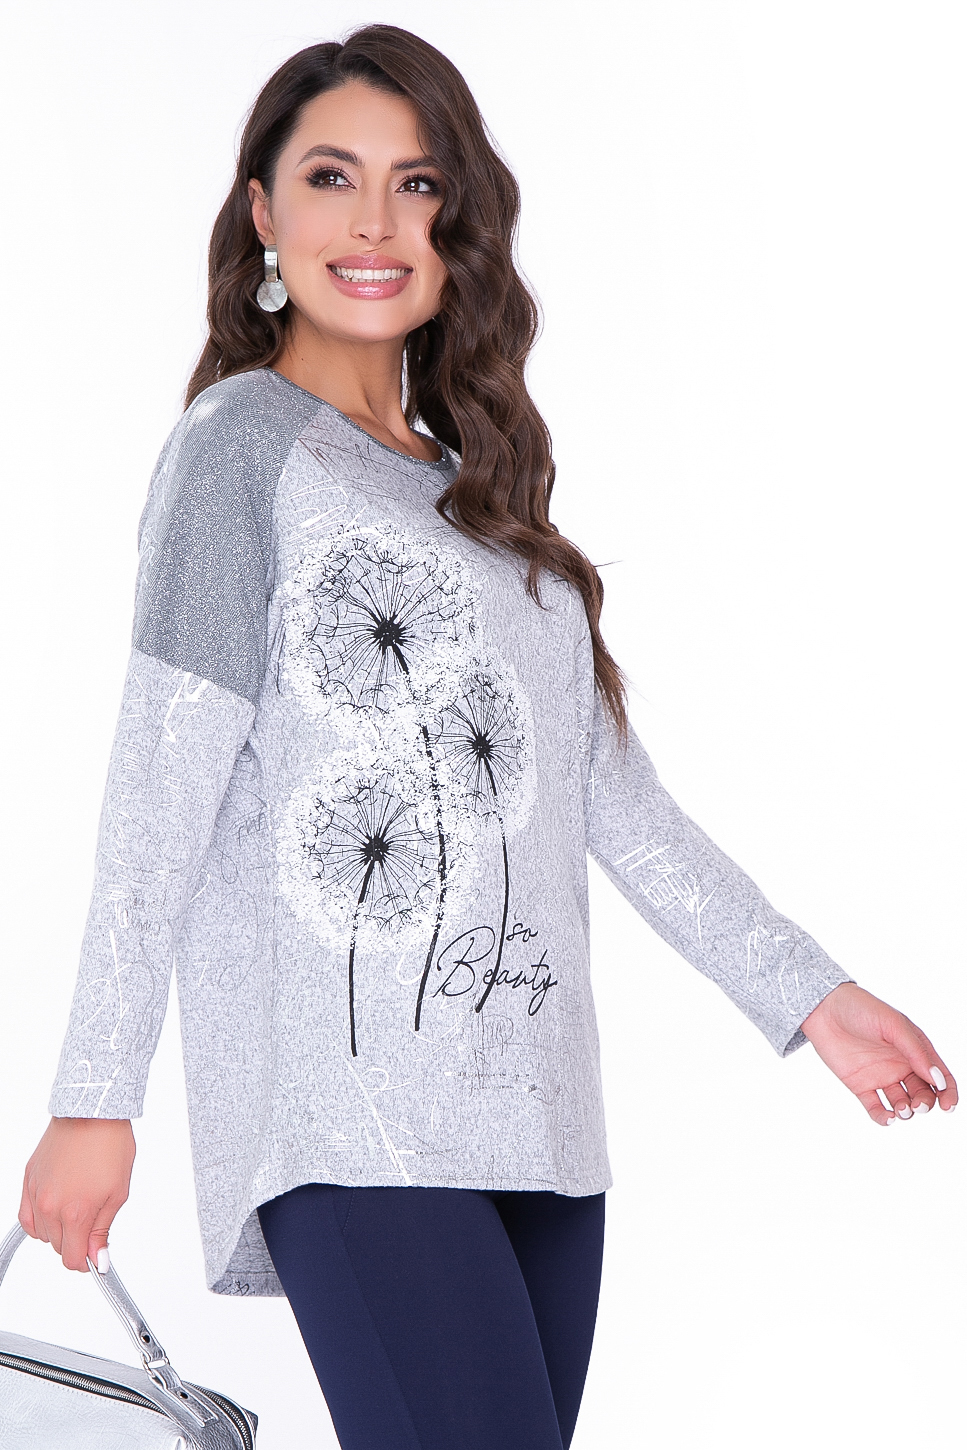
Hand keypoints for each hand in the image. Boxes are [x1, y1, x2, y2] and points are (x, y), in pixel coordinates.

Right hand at [20, 1117, 135, 1270]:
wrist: (92, 1113)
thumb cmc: (109, 1144)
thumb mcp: (118, 1192)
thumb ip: (102, 1230)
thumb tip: (98, 1258)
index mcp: (76, 1212)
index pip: (72, 1259)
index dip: (86, 1261)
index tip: (94, 1255)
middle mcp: (51, 1206)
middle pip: (58, 1247)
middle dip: (76, 1242)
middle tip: (92, 1222)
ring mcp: (36, 1193)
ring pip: (42, 1234)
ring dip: (58, 1230)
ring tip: (76, 1207)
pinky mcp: (28, 1180)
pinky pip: (26, 1217)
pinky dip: (38, 1221)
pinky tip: (53, 1212)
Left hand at [801, 983, 957, 1125]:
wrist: (824, 1009)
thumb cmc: (862, 1009)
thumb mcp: (893, 1025)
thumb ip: (916, 1052)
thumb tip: (938, 1080)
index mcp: (915, 1049)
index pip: (939, 1075)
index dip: (948, 1093)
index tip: (947, 1106)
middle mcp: (901, 1065)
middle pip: (923, 1093)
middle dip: (925, 1104)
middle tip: (917, 1105)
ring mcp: (881, 1076)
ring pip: (902, 1103)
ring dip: (906, 1111)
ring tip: (901, 1109)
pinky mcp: (861, 1085)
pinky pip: (876, 1107)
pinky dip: (884, 1117)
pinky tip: (887, 1118)